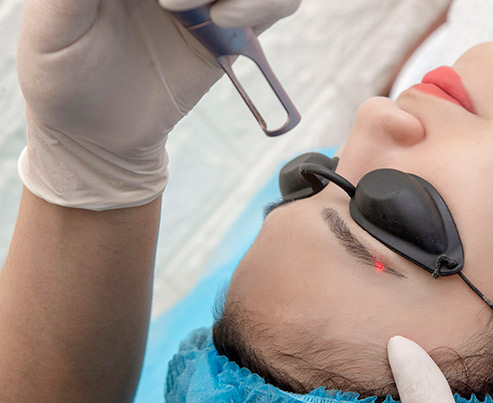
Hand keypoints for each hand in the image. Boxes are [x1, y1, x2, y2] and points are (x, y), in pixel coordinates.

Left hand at [17, 0, 298, 208]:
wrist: (95, 134)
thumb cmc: (62, 75)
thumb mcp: (54, 25)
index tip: (161, 3)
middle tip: (171, 4)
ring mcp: (205, 1)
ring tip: (215, 14)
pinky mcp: (230, 34)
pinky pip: (274, 5)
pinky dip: (267, 5)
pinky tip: (227, 20)